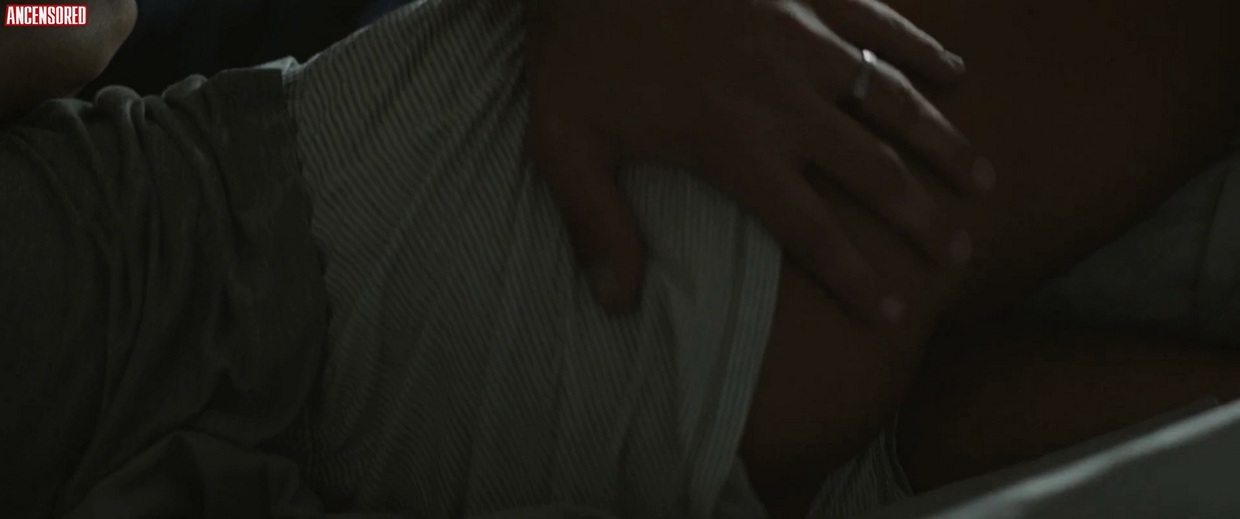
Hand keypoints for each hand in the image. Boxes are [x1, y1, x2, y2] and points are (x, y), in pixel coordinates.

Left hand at [524, 0, 992, 322]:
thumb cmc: (576, 51)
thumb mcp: (565, 145)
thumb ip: (597, 225)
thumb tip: (617, 302)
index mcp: (732, 144)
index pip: (808, 227)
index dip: (852, 274)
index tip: (888, 311)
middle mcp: (784, 100)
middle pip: (871, 171)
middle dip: (919, 218)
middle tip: (956, 251)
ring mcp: (804, 39)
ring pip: (893, 100)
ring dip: (941, 142)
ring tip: (981, 179)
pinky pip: (880, 20)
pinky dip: (921, 47)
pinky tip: (955, 70)